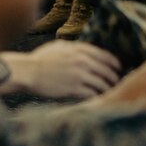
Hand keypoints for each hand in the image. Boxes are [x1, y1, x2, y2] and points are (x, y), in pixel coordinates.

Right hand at [6, 41, 121, 98]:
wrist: (28, 71)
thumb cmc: (40, 59)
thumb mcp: (59, 46)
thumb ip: (74, 48)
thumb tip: (86, 51)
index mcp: (80, 50)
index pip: (105, 56)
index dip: (115, 64)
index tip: (118, 68)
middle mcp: (82, 61)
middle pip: (107, 71)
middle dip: (114, 78)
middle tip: (116, 83)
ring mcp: (79, 75)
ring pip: (102, 84)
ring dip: (107, 89)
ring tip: (109, 93)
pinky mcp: (74, 89)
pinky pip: (92, 94)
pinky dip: (97, 97)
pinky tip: (98, 99)